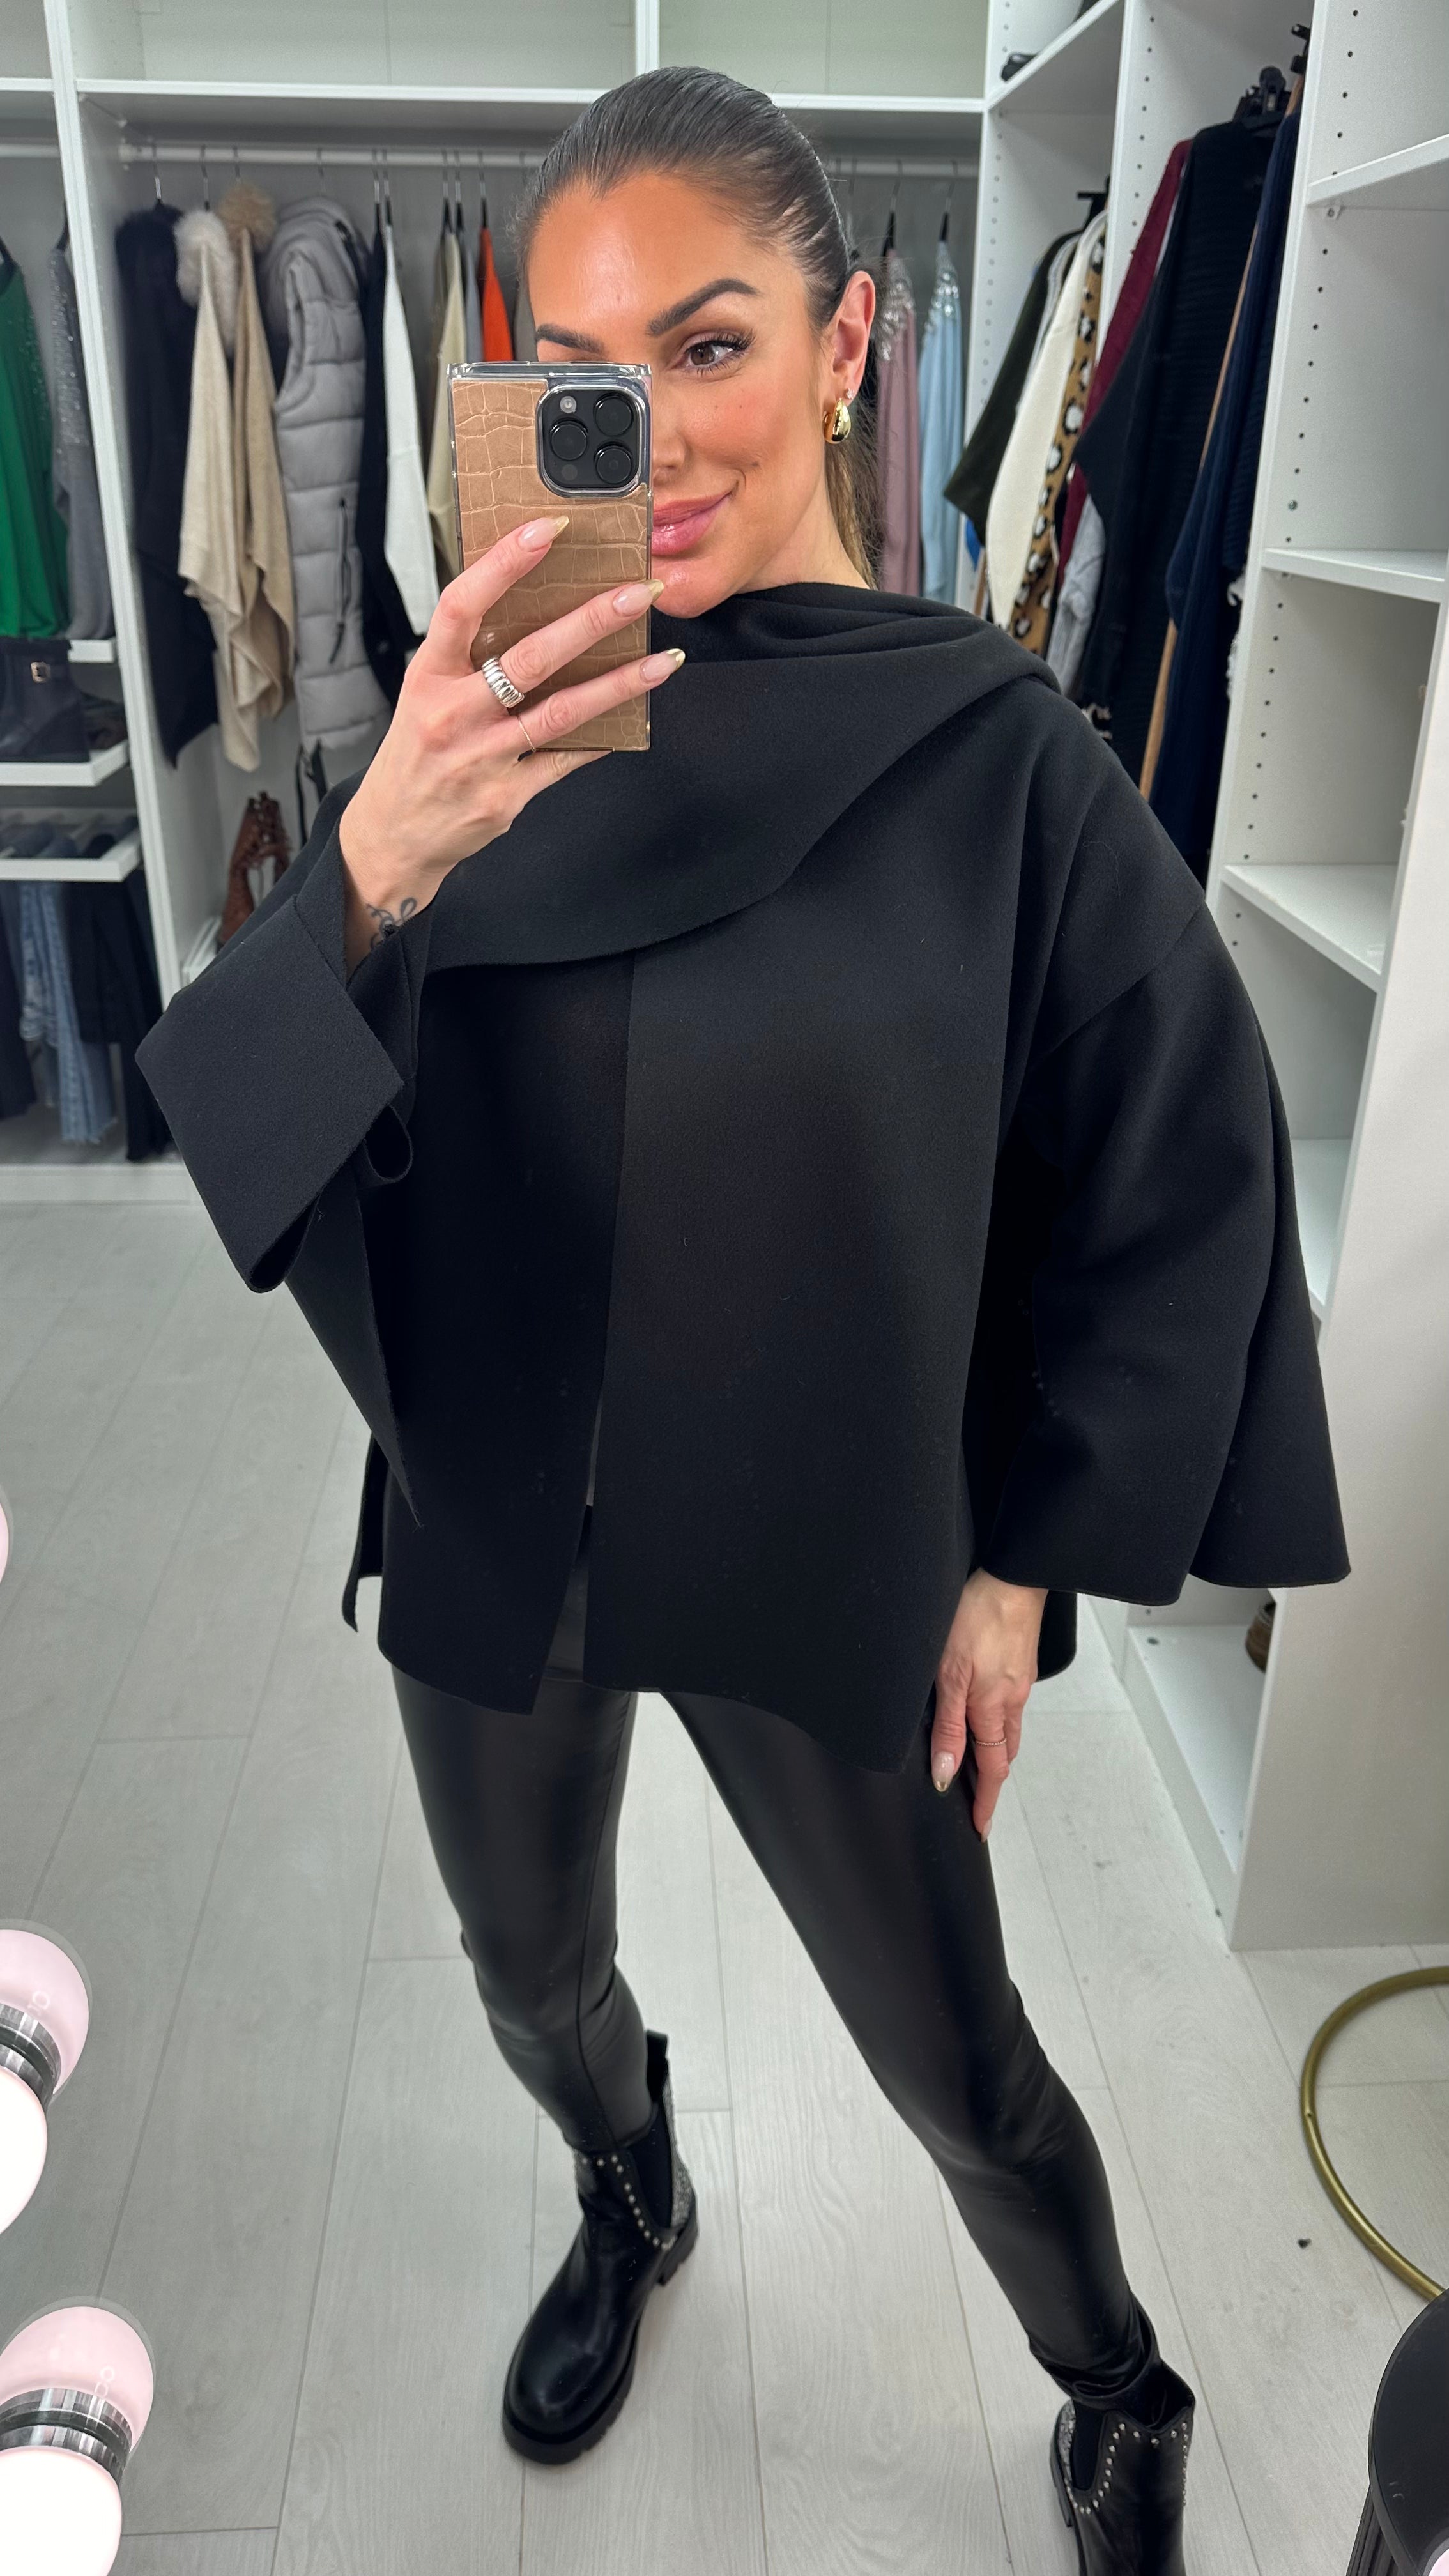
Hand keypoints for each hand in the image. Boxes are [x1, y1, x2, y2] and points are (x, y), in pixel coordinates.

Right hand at [337, 515, 683, 971]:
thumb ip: (469, 654)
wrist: (393, 834)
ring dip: (620, 684)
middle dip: (591, 621)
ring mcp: (482, 758)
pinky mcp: (506, 796)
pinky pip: (565, 760)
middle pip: (530, 657)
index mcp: (429, 675)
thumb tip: (533, 603)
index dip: (505, 563)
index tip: (547, 528)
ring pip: (561, 712)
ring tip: (664, 659)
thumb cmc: (415, 754)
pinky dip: (602, 736)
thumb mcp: (424, 693)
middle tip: (638, 592)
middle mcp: (453, 714)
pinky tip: (634, 716)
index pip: (463, 605)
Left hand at [930, 1570, 1047, 1837]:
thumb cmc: (977, 1615)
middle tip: (974, 1800)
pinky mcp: (1022, 1664)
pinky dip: (997, 1721)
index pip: (990, 1770)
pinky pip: (1010, 1705)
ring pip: (1008, 1729)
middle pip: (1003, 1754)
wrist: (1013, 1576)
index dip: (984, 1802)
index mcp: (991, 1707)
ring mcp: (1020, 1682)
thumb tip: (946, 1772)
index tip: (980, 1828)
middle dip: (990, 1781)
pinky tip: (983, 1711)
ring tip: (975, 1763)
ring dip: (995, 1751)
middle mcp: (1011, 1700)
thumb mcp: (948, 1672)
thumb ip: (948, 1724)